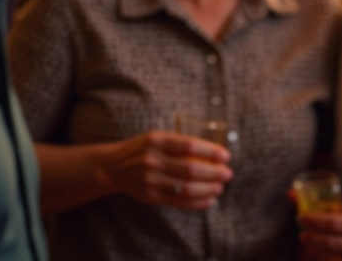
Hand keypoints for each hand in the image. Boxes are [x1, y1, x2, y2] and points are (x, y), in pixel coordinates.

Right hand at [98, 131, 231, 209]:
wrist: (114, 166)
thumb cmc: (143, 149)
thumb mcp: (157, 138)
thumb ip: (180, 143)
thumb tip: (214, 152)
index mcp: (156, 141)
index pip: (189, 146)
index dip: (211, 152)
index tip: (226, 156)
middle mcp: (152, 160)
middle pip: (190, 169)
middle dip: (214, 173)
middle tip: (228, 174)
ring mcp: (150, 180)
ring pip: (185, 188)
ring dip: (208, 189)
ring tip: (220, 188)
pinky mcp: (150, 196)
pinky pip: (178, 202)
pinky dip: (197, 203)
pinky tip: (209, 200)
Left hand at [299, 200, 341, 260]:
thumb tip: (335, 205)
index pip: (336, 220)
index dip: (315, 219)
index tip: (303, 216)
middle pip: (331, 240)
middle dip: (311, 236)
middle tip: (301, 231)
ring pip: (333, 257)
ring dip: (316, 250)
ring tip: (306, 244)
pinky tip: (321, 258)